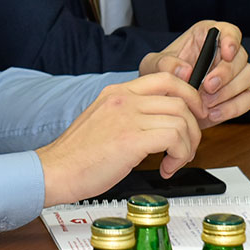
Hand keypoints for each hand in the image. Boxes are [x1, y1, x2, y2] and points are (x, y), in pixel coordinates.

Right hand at [36, 73, 203, 206]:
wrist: (55, 171)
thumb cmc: (77, 154)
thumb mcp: (103, 121)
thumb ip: (129, 115)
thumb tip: (159, 124)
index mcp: (117, 92)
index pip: (167, 79)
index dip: (189, 96)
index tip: (194, 115)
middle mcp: (123, 100)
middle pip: (181, 99)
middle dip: (194, 125)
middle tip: (190, 145)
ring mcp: (127, 118)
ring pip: (181, 120)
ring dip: (188, 146)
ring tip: (175, 161)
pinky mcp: (131, 140)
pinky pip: (174, 139)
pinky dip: (179, 156)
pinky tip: (165, 169)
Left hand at [138, 19, 249, 124]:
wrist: (165, 102)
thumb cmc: (161, 75)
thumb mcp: (153, 66)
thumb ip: (165, 64)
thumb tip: (186, 70)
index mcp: (207, 37)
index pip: (229, 31)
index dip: (231, 40)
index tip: (226, 53)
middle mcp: (225, 53)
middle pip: (241, 56)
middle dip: (226, 73)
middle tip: (208, 87)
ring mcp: (235, 74)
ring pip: (249, 75)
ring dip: (229, 91)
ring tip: (205, 104)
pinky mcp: (238, 94)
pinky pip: (248, 99)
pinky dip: (232, 108)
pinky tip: (212, 114)